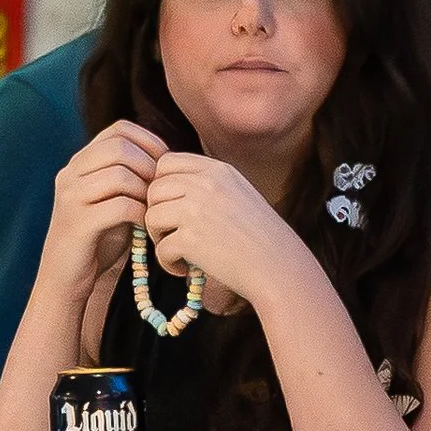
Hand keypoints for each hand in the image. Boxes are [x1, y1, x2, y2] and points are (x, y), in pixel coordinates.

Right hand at [37, 123, 165, 304]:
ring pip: (120, 174)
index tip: (165, 164)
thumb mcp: (111, 198)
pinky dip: (141, 214)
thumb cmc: (97, 239)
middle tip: (160, 190)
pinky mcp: (78, 224)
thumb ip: (129, 176)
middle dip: (149, 166)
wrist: (66, 279)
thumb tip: (165, 158)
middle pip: (120, 147)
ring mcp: (71, 198)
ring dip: (145, 191)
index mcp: (79, 164)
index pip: (119, 129)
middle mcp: (70, 174)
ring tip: (151, 209)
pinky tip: (144, 225)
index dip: (149, 141)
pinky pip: (120, 205)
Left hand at [143, 154, 305, 311]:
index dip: (160, 186)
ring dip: (159, 238)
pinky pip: (160, 248)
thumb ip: (205, 185)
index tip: (171, 207)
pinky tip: (185, 268)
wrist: (279, 266)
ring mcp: (196, 209)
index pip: (166, 162)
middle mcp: (206, 184)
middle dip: (157, 214)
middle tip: (172, 234)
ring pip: (151, 217)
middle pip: (154, 190)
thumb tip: (160, 186)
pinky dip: (168, 263)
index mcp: (217, 170)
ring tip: (179, 252)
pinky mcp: (190, 238)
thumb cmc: (259, 236)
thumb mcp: (237, 193)